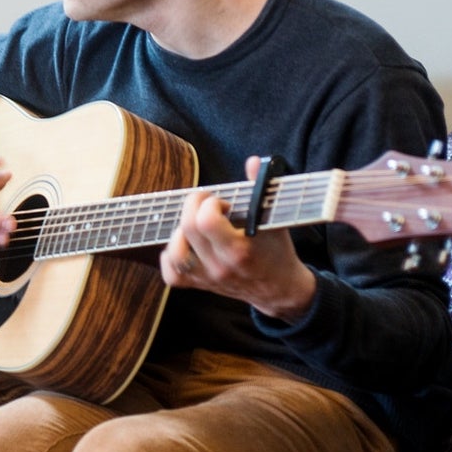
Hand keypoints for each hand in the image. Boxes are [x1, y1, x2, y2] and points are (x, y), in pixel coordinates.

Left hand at [160, 157, 318, 322]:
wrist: (280, 290)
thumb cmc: (277, 251)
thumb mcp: (275, 219)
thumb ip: (261, 189)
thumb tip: (254, 162)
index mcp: (239, 250)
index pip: (206, 221)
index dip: (208, 203)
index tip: (221, 202)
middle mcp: (220, 266)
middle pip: (187, 229)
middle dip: (193, 206)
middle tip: (207, 203)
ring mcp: (207, 278)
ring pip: (175, 252)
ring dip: (180, 231)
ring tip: (196, 224)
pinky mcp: (200, 285)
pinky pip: (172, 273)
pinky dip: (171, 256)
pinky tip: (185, 244)